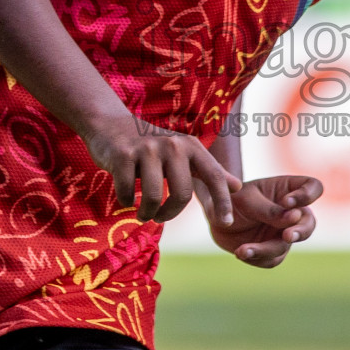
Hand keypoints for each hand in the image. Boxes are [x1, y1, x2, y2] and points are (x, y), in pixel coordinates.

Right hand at [81, 114, 240, 225]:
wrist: (111, 125)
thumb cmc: (152, 147)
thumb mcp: (184, 154)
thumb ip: (210, 171)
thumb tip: (238, 186)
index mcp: (191, 146)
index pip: (215, 176)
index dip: (223, 202)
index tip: (227, 223)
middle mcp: (172, 145)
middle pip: (181, 194)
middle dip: (169, 214)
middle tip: (159, 217)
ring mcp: (147, 149)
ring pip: (153, 197)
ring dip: (146, 212)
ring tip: (142, 212)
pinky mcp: (123, 155)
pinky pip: (126, 193)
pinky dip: (125, 202)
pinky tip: (125, 198)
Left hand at [203, 175, 322, 267]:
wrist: (216, 218)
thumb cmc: (234, 199)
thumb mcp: (248, 200)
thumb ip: (270, 210)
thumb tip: (295, 218)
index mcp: (289, 190)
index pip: (313, 188)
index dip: (307, 196)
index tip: (287, 202)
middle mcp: (292, 213)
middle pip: (309, 223)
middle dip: (300, 231)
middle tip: (287, 236)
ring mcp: (283, 233)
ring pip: (286, 245)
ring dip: (266, 249)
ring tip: (244, 250)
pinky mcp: (273, 251)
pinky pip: (271, 259)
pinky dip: (256, 257)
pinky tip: (241, 252)